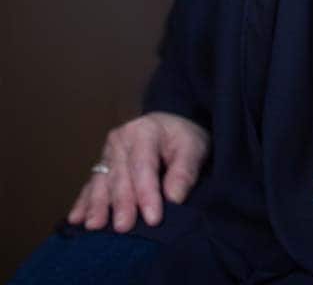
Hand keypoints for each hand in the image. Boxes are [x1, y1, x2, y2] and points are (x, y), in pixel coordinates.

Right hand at [67, 111, 209, 231]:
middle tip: (123, 227)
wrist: (169, 128)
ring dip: (97, 205)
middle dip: (122, 203)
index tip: (153, 219)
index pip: (144, 166)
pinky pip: (91, 185)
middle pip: (120, 176)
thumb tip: (174, 198)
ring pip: (101, 182)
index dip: (148, 193)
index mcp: (144, 131)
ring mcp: (107, 152)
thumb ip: (184, 171)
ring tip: (94, 226)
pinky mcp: (101, 165)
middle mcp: (121, 140)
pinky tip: (76, 219)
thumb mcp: (193, 147)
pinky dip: (83, 202)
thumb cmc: (181, 139)